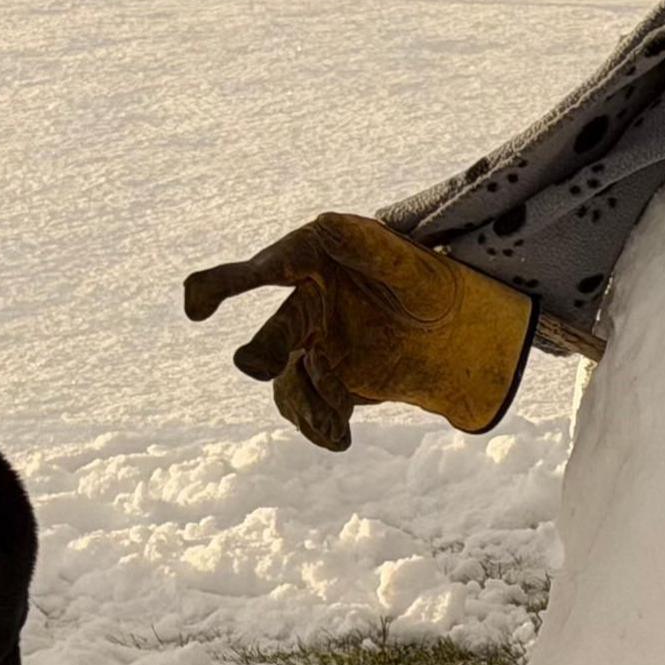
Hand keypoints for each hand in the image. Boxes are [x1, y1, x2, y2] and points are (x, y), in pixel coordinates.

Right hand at [183, 214, 537, 450]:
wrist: (466, 332)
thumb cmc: (438, 282)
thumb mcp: (415, 265)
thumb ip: (370, 247)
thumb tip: (323, 225)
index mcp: (318, 263)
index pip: (267, 268)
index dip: (226, 283)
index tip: (197, 303)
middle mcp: (309, 302)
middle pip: (273, 333)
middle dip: (262, 352)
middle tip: (254, 366)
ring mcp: (315, 344)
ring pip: (287, 380)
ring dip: (304, 399)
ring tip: (337, 419)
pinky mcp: (330, 381)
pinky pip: (307, 407)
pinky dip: (318, 425)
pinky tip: (339, 439)